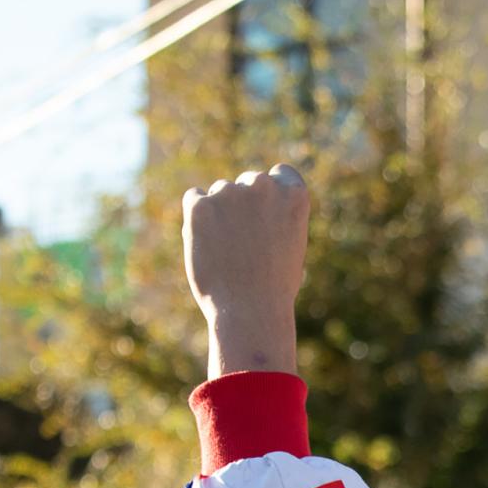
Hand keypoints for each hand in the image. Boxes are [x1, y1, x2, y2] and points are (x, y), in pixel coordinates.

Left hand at [182, 163, 310, 377]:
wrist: (250, 312)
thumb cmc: (274, 288)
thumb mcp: (291, 246)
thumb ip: (277, 217)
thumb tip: (253, 205)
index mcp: (293, 195)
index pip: (281, 174)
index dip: (272, 193)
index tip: (266, 212)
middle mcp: (263, 186)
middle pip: (248, 182)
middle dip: (243, 205)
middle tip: (243, 243)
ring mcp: (230, 193)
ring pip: (219, 192)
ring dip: (220, 214)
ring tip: (227, 254)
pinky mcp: (200, 205)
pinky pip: (193, 199)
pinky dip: (196, 218)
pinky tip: (207, 245)